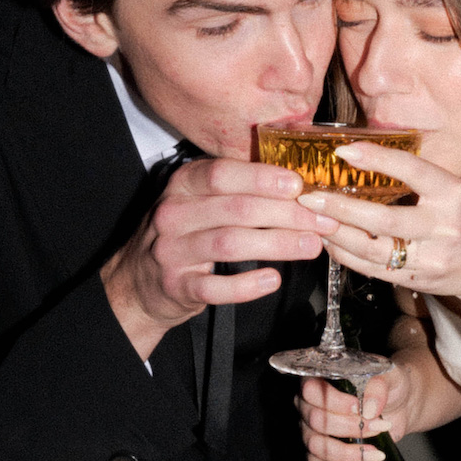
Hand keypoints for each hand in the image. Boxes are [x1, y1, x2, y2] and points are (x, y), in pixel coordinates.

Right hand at [103, 158, 337, 358]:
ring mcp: (172, 251)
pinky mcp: (176, 286)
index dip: (263, 178)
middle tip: (322, 221)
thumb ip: (237, 189)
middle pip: (237, 209)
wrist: (137, 281)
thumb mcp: (199, 201)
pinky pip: (215, 287)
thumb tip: (297, 183)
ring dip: (277, 244)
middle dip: (287, 214)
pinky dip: (246, 285)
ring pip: (230, 243)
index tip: (299, 185)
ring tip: (311, 247)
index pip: (224, 173)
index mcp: (183, 184)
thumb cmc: (182, 236)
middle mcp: (174, 214)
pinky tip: (272, 280)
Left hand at [296, 143, 460, 298]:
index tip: (343, 151)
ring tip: (312, 219)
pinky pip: (373, 269)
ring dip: (337, 234)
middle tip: (309, 196)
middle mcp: (444, 227)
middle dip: (342, 207)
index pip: (413, 170)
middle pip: (385, 218)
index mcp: (454, 194)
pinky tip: (329, 241)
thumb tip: (361, 156)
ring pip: (373, 248)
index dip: (377, 159)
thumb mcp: (453, 189)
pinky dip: (346, 255)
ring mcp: (431, 258)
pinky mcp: (417, 280)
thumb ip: (417, 177)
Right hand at [296, 366, 410, 460]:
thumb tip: (369, 407)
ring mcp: (311, 428)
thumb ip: (379, 385)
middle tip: (379, 426)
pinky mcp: (320, 449)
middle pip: (317, 421)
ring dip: (347, 453)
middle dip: (351, 428)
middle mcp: (309, 404)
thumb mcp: (390, 377)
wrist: (400, 404)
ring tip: (375, 454)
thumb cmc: (390, 385)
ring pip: (316, 445)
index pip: (312, 391)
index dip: (335, 403)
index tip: (361, 408)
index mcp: (320, 379)